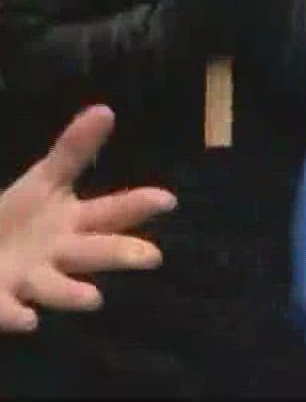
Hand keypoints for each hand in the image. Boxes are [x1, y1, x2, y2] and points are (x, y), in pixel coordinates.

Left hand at [0, 106, 175, 331]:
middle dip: (122, 254)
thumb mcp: (45, 181)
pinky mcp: (1, 302)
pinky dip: (17, 315)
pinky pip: (9, 311)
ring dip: (74, 294)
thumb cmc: (19, 220)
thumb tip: (106, 108)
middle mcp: (62, 254)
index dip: (138, 205)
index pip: (113, 212)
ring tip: (94, 299)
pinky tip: (27, 319)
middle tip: (152, 257)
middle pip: (96, 252)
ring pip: (58, 288)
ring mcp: (32, 280)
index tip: (167, 200)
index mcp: (74, 223)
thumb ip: (74, 149)